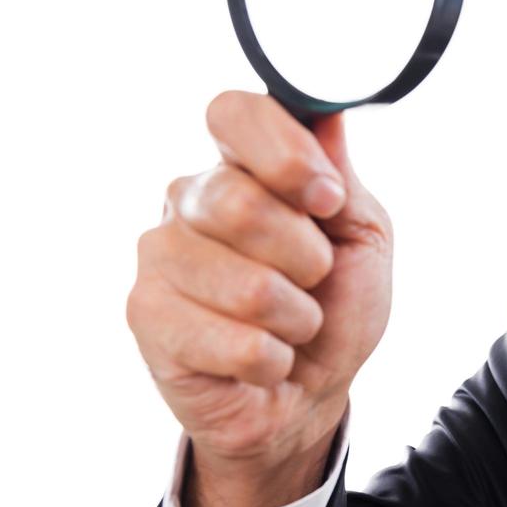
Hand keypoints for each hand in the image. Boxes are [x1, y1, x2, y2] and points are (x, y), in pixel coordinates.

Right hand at [125, 90, 391, 506]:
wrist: (310, 395)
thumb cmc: (336, 307)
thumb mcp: (362, 237)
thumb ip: (340, 176)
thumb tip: (326, 111)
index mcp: (241, 166)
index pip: (234, 113)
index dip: (284, 153)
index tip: (327, 199)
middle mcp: (189, 199)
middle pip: (240, 202)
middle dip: (306, 258)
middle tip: (313, 281)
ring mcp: (159, 255)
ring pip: (245, 283)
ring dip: (295, 317)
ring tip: (288, 325)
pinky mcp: (144, 315)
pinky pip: (234, 340)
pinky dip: (271, 359)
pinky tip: (260, 360)